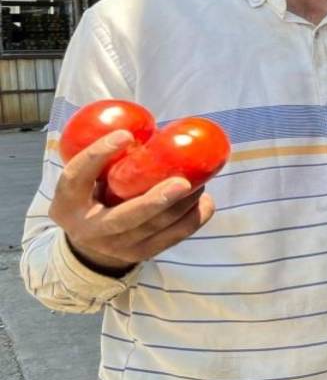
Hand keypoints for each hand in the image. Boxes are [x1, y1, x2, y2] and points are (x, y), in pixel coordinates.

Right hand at [48, 130, 215, 275]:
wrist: (89, 246)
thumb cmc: (91, 198)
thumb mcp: (84, 182)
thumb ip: (103, 161)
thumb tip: (141, 125)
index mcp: (67, 205)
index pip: (77, 177)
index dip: (98, 155)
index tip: (124, 134)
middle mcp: (89, 230)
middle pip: (125, 217)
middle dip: (156, 200)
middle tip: (183, 181)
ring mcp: (117, 247)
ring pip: (156, 227)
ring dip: (183, 204)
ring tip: (200, 181)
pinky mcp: (141, 254)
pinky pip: (173, 238)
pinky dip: (194, 218)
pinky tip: (206, 201)